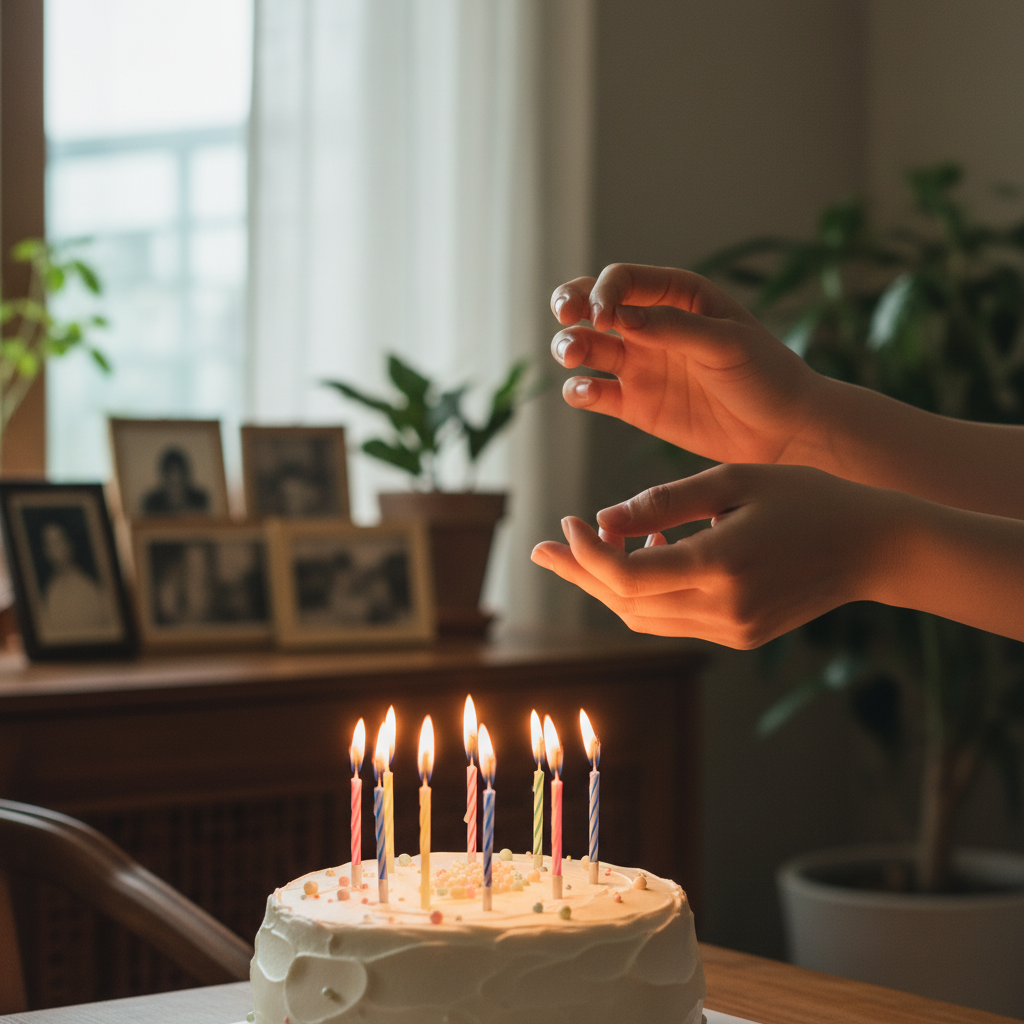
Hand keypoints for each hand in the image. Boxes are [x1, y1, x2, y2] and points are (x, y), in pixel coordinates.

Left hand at [530, 464, 892, 647]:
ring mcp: (731, 630)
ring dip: (606, 587)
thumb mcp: (732, 479)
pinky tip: (641, 557)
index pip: (624, 576)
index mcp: (720, 566)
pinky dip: (644, 595)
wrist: (873, 546)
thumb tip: (601, 521)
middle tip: (542, 549)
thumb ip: (663, 503)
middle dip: (578, 574)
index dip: (584, 554)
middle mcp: (722, 610)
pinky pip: (671, 621)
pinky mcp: (739, 636)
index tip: (567, 523)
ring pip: (642, 619)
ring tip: (583, 551)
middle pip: (623, 603)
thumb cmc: (805, 497)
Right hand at [551, 263, 823, 465]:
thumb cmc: (765, 374)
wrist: (783, 428)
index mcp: (676, 296)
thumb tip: (616, 317)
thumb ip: (672, 328)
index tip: (605, 317)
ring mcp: (639, 365)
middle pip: (591, 304)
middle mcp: (650, 326)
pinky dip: (578, 390)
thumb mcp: (726, 342)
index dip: (603, 292)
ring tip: (571, 356)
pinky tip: (586, 392)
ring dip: (568, 346)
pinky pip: (593, 393)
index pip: (621, 279)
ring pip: (585, 347)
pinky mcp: (634, 405)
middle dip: (569, 304)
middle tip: (565, 317)